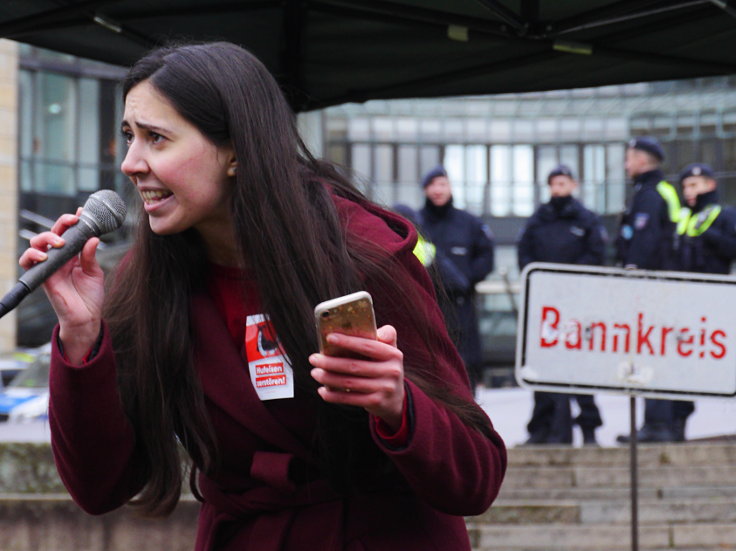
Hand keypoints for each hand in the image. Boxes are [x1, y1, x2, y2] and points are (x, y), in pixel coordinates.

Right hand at [18, 209, 104, 362]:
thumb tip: (93, 238)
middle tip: (73, 222)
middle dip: (60, 224)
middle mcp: (59, 258)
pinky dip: (32, 256)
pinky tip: (44, 256)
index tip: (82, 213)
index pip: (68, 233)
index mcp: (72, 254)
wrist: (86, 317)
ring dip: (46, 238)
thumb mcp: (95, 272)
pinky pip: (28, 263)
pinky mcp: (42, 277)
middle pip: (51, 233)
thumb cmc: (90, 296)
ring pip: (36, 244)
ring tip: (60, 243)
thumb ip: (91, 256)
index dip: (72, 221)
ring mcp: (49, 266)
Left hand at [309, 325, 404, 430]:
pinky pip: (350, 399)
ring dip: (328, 378)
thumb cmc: (385, 367)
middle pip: (354, 366)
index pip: (368, 346)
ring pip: (349, 382)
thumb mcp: (390, 351)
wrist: (396, 399)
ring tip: (315, 372)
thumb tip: (368, 327)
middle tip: (314, 358)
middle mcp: (391, 371)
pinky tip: (322, 390)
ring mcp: (384, 388)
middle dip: (330, 362)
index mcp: (393, 354)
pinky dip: (333, 395)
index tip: (329, 337)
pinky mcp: (375, 402)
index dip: (348, 342)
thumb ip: (384, 337)